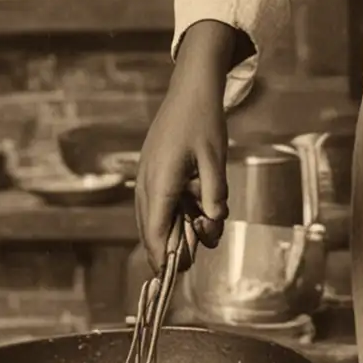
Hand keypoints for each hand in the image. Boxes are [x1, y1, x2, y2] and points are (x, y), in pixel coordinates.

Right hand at [135, 20, 242, 273]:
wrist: (190, 90)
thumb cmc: (204, 121)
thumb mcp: (216, 158)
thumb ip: (215, 193)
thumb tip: (213, 222)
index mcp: (160, 181)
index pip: (155, 231)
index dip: (165, 256)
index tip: (178, 272)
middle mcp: (146, 183)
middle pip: (150, 230)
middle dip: (174, 245)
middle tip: (202, 242)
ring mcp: (146, 177)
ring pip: (152, 218)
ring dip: (176, 227)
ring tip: (204, 220)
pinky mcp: (151, 172)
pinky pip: (156, 203)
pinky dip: (174, 212)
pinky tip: (196, 205)